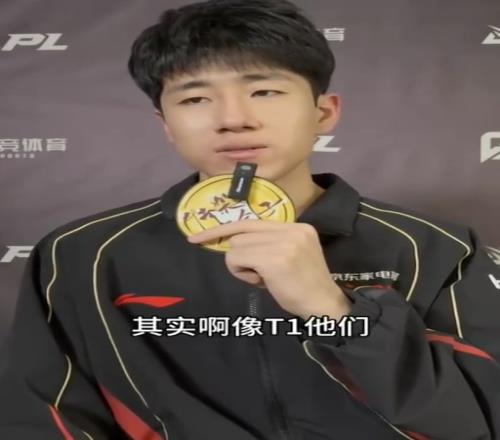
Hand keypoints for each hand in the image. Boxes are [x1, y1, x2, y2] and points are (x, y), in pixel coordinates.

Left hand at [187, 220, 351, 319]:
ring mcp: (283, 243)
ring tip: (263, 279)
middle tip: (258, 273)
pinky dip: (241, 273)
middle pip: (241, 234)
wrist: (324, 306)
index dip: (223, 229)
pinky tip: (260, 282)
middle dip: (240, 255)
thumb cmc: (302, 286)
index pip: (250, 221)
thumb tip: (231, 243)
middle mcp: (291, 230)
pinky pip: (236, 260)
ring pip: (236, 247)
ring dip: (242, 266)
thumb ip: (266, 244)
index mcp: (297, 226)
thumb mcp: (289, 255)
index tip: (197, 237)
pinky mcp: (274, 259)